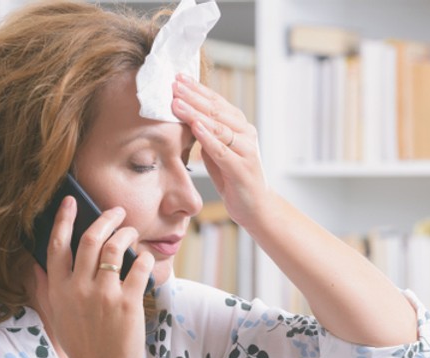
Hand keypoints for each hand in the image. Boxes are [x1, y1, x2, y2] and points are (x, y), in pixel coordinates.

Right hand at [32, 196, 154, 357]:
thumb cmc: (81, 347)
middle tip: (115, 211)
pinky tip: (145, 258)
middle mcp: (78, 288)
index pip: (57, 245)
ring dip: (125, 233)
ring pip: (114, 247)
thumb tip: (34, 266)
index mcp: (59, 289)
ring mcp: (103, 295)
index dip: (64, 219)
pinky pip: (138, 268)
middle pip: (89, 239)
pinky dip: (143, 258)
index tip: (71, 201)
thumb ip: (45, 289)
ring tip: (131, 232)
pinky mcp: (127, 303)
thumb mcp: (55, 317)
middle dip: (104, 218)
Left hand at [171, 73, 269, 228]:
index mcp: (240, 126)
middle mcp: (246, 134)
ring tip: (177, 103)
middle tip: (174, 84)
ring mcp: (246, 151)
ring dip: (195, 113)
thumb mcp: (216, 150)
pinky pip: (222, 150)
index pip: (216, 102)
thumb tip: (183, 113)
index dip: (197, 89)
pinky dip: (208, 137)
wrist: (255, 207)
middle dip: (193, 96)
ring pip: (218, 127)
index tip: (179, 77)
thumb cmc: (233, 177)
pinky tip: (194, 127)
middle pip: (216, 110)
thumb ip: (206, 133)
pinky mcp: (242, 169)